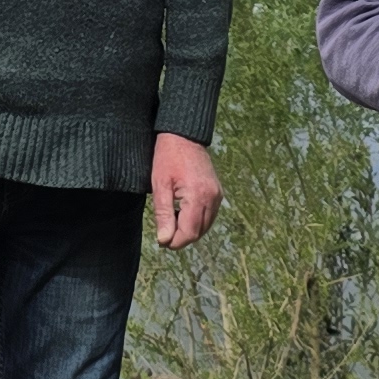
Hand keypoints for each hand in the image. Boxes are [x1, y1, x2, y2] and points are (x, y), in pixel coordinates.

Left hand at [151, 133, 223, 248]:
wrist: (183, 136)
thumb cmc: (168, 157)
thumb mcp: (160, 185)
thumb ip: (163, 214)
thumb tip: (164, 240)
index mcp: (198, 196)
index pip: (189, 233)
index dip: (174, 242)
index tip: (161, 240)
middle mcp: (212, 198)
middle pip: (198, 232)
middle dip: (181, 237)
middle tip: (163, 231)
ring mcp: (218, 195)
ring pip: (205, 226)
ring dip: (188, 229)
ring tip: (171, 219)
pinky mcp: (218, 193)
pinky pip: (209, 216)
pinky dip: (196, 220)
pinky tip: (182, 211)